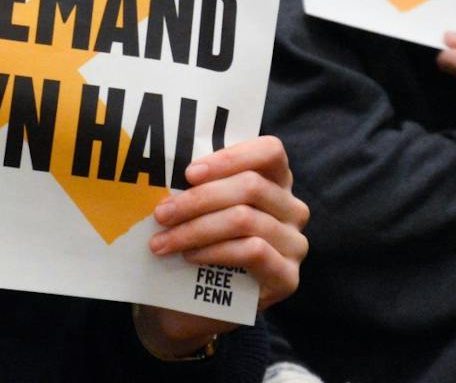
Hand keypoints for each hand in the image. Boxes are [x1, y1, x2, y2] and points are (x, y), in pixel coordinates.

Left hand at [137, 136, 308, 354]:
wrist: (200, 303)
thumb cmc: (201, 242)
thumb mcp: (203, 209)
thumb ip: (200, 187)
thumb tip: (167, 173)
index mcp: (276, 181)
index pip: (269, 151)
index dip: (230, 158)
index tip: (189, 173)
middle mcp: (292, 208)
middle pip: (250, 186)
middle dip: (198, 198)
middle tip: (161, 213)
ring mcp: (294, 244)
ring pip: (245, 220)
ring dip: (196, 229)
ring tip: (162, 241)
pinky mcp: (288, 277)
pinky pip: (251, 252)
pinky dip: (213, 251)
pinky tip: (189, 256)